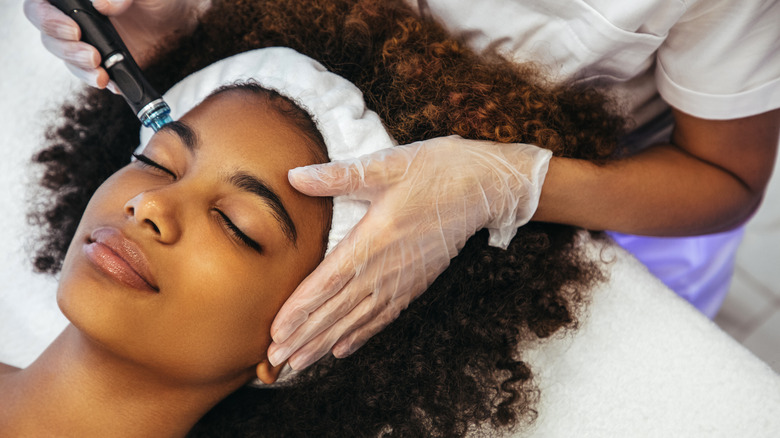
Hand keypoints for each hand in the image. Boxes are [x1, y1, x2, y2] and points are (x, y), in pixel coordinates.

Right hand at [24, 0, 209, 89]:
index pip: (42, 3)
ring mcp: (83, 39)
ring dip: (79, 68)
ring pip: (64, 55)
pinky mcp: (98, 59)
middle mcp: (72, 15)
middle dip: (65, 47)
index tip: (74, 28)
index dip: (47, 16)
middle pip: (47, 32)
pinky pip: (88, 72)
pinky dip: (98, 79)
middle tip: (92, 55)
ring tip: (101, 73)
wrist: (174, 18)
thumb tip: (100, 3)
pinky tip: (113, 84)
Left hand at [267, 135, 551, 369]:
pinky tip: (342, 349)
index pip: (329, 281)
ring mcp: (403, 280)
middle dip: (305, 336)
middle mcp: (387, 267)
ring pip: (358, 320)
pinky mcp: (416, 283)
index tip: (276, 331)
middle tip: (274, 360)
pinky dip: (361, 335)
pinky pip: (383, 316)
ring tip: (299, 363)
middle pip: (338, 310)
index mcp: (375, 237)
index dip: (301, 309)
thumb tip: (294, 176)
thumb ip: (338, 176)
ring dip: (326, 342)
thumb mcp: (387, 165)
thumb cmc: (436, 169)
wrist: (485, 186)